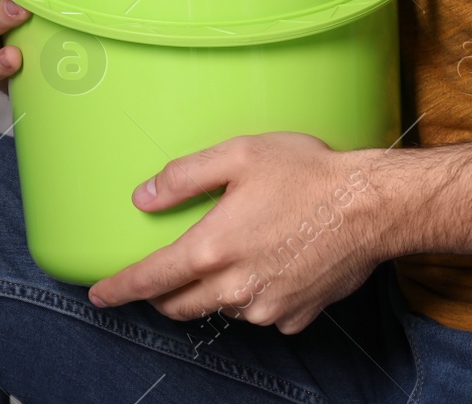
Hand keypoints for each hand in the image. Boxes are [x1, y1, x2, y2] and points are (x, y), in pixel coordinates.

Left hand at [86, 133, 385, 332]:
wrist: (372, 207)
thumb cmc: (308, 175)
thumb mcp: (240, 155)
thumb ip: (184, 177)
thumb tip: (144, 196)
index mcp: (212, 249)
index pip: (150, 279)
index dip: (118, 289)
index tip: (99, 295)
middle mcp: (234, 288)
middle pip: (180, 305)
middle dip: (162, 296)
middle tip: (163, 276)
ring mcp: (266, 307)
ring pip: (222, 308)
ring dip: (215, 290)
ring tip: (238, 251)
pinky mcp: (295, 315)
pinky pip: (263, 312)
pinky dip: (258, 295)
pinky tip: (275, 263)